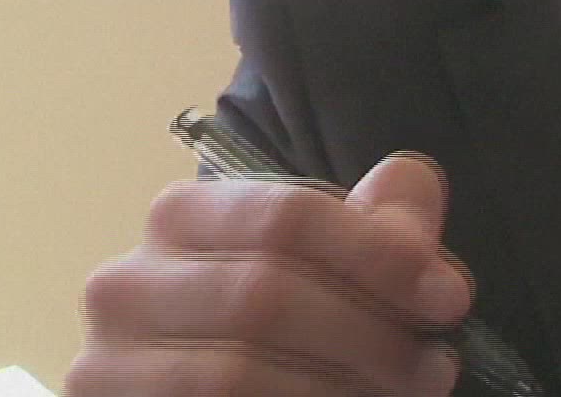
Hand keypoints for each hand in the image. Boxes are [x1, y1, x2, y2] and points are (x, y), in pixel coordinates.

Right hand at [67, 153, 470, 395]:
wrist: (213, 387)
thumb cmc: (286, 319)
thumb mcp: (334, 260)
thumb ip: (380, 219)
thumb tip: (410, 185)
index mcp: (183, 214)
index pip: (287, 216)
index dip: (380, 256)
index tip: (451, 298)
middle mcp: (127, 281)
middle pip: (266, 296)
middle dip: (371, 333)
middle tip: (438, 364)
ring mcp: (109, 362)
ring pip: (238, 372)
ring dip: (342, 386)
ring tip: (410, 391)